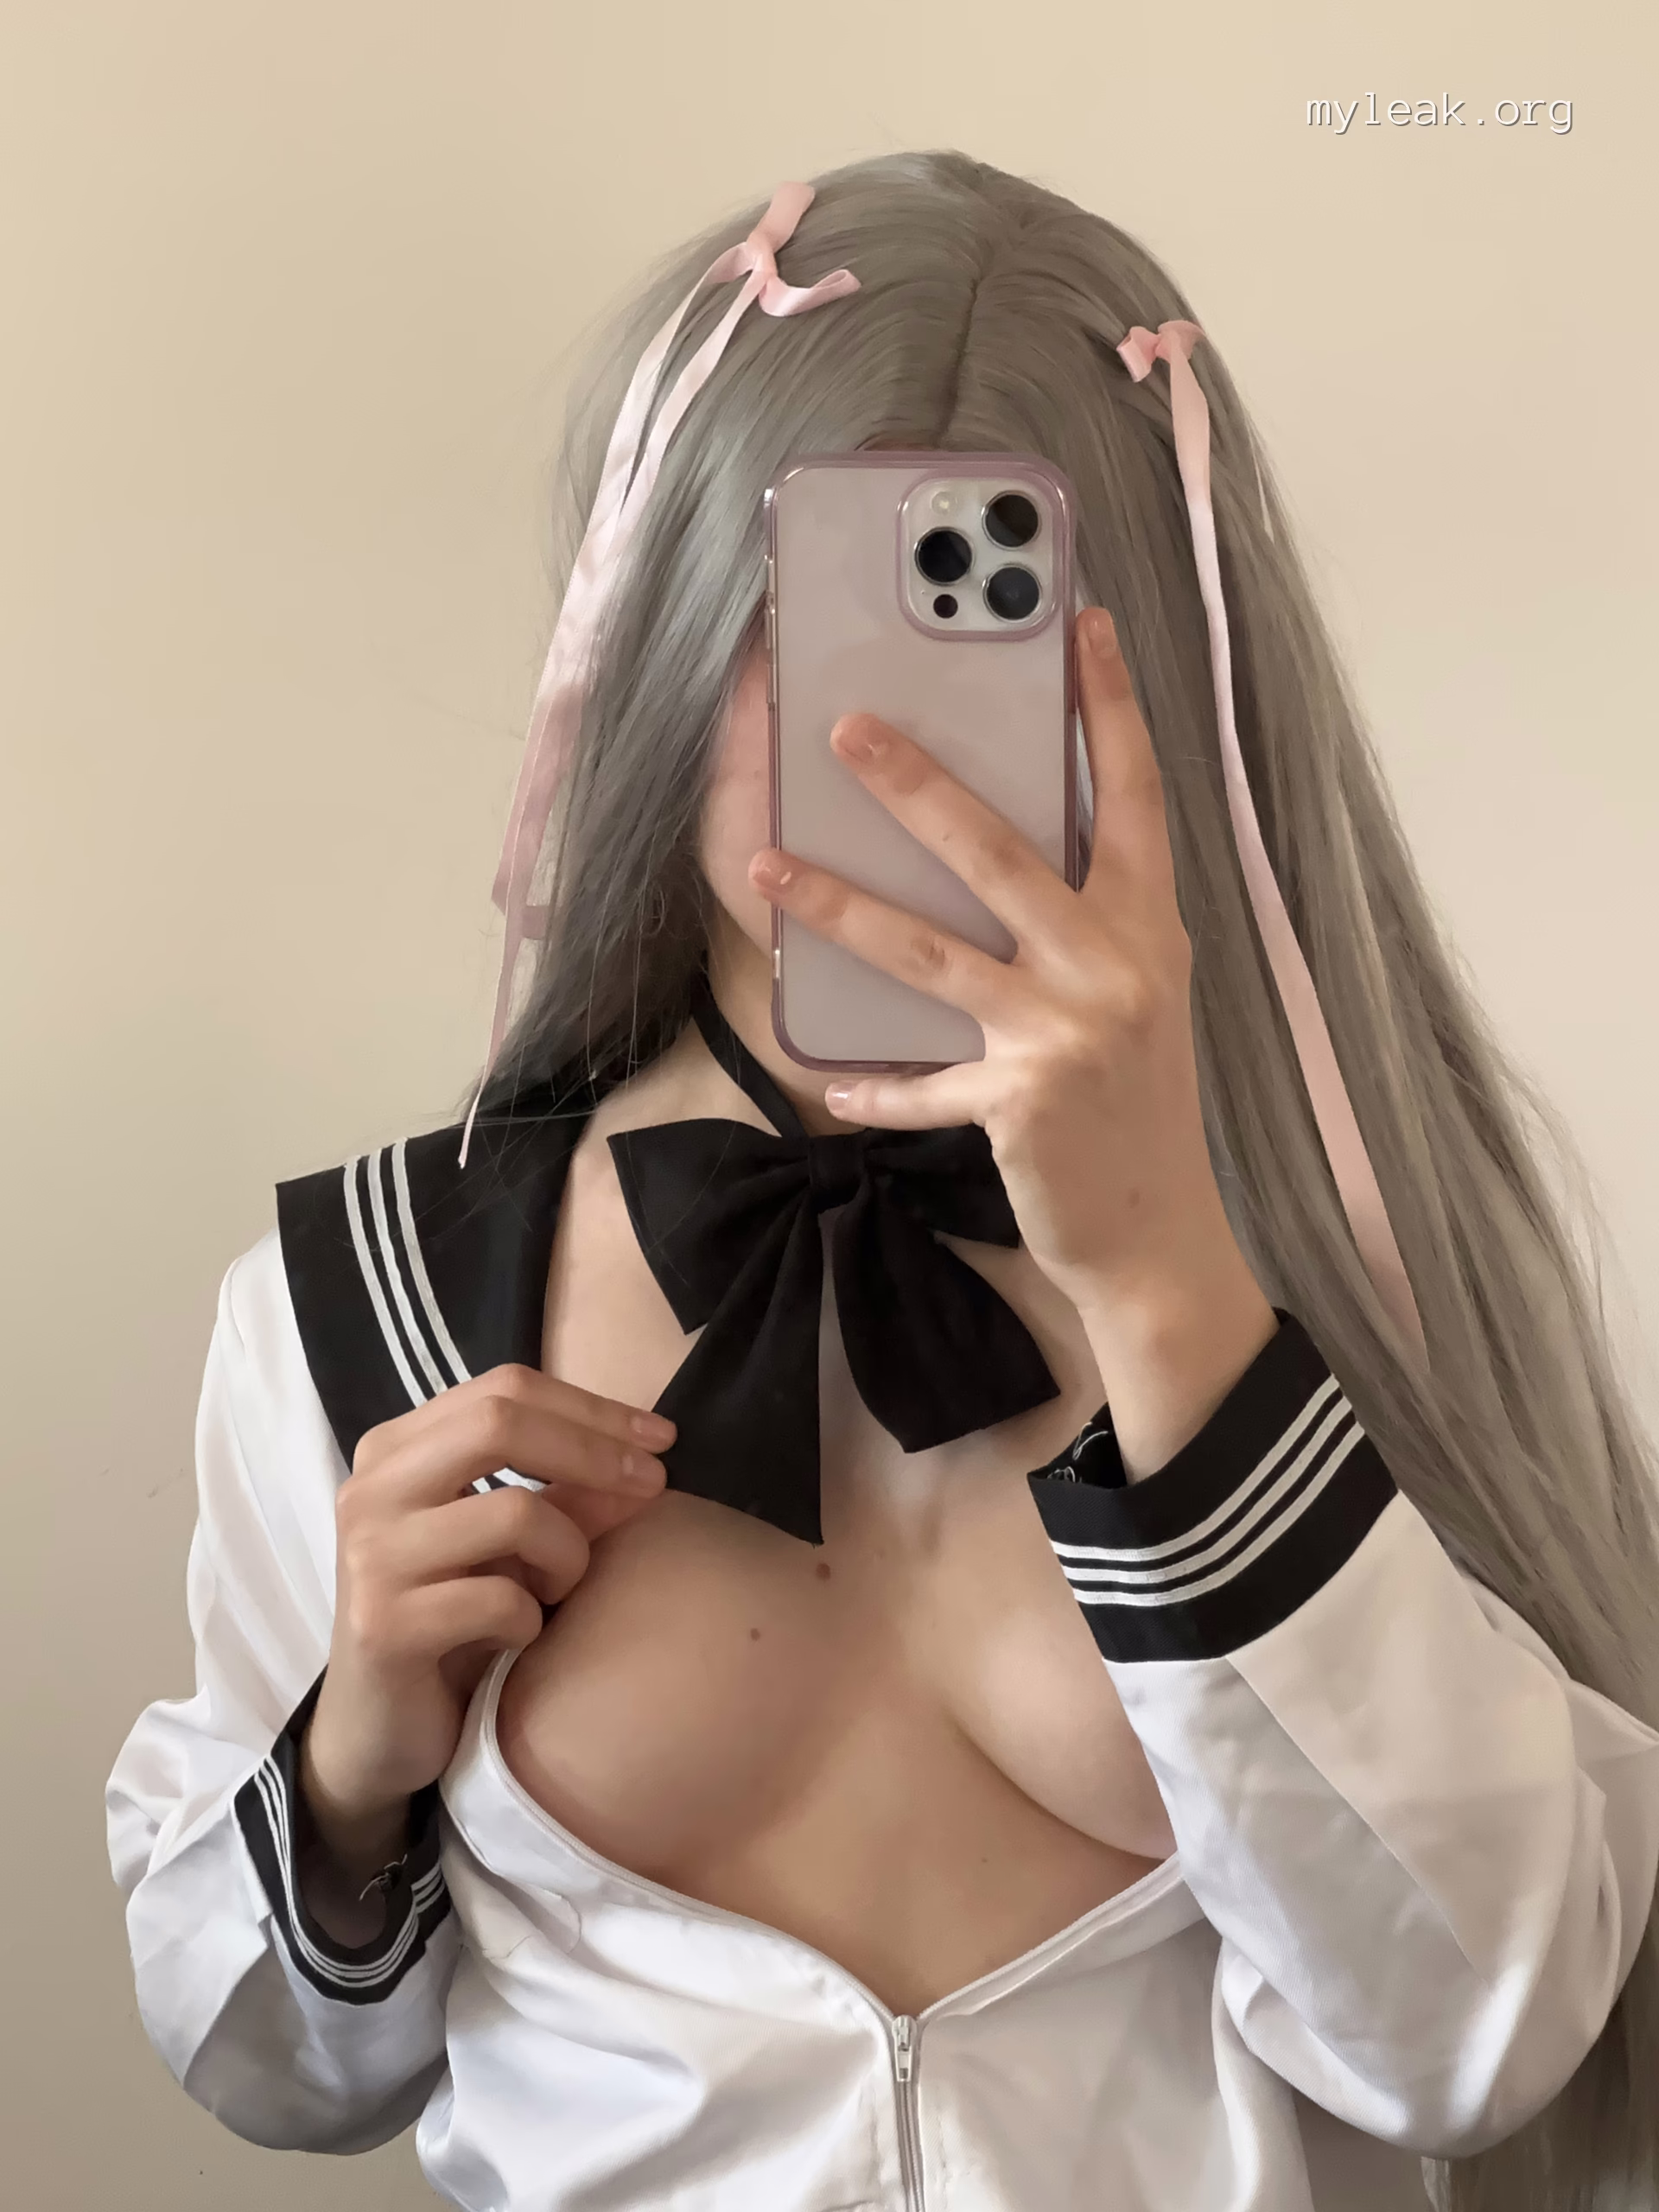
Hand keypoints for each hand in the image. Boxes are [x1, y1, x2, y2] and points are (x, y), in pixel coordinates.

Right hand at [302, 1369, 673, 1880]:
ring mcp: (371, 1555)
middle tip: (653, 1487)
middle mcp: (372, 1489)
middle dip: (594, 1451)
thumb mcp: (509, 1544)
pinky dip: (533, 1619)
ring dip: (567, 1554)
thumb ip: (563, 1493)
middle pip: (500, 1423)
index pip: (505, 1388)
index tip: (661, 1438)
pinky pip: (502, 1600)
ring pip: (515, 1512)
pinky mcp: (383, 1625)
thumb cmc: (451, 1619)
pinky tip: (519, 1637)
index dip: (592, 1407)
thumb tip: (648, 1459)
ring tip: (558, 1589)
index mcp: (396, 1449)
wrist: (375, 1731)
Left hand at [747, 606, 1274, 1474]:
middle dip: (918, 784)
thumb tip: (1001, 855)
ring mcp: (1066, 1033)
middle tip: (846, 724)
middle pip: (1001, 852)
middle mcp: (1114, 965)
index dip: (1109, 706)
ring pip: (932, 952)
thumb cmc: (1140, 1106)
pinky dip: (878, 1089)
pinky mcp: (1020, 1101)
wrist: (1162, 1234)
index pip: (1133, 794)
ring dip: (843, 907)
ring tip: (773, 868)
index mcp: (1148, 925)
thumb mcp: (1139, 995)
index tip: (1085, 621)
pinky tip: (834, 1085)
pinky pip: (923, 1085)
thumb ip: (1089, 924)